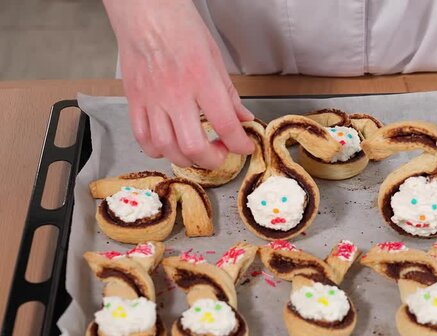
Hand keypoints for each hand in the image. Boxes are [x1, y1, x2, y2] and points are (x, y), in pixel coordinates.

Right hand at [103, 0, 253, 168]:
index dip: (239, 144)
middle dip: (212, 160)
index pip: (225, 124)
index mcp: (202, 79)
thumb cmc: (180, 27)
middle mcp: (175, 94)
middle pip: (193, 146)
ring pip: (166, 148)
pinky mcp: (134, 100)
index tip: (244, 147)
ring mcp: (151, 99)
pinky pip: (142, 137)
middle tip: (221, 154)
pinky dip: (157, 150)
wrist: (145, 11)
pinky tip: (169, 145)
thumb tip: (243, 119)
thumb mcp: (215, 58)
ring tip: (197, 152)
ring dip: (186, 159)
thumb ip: (229, 95)